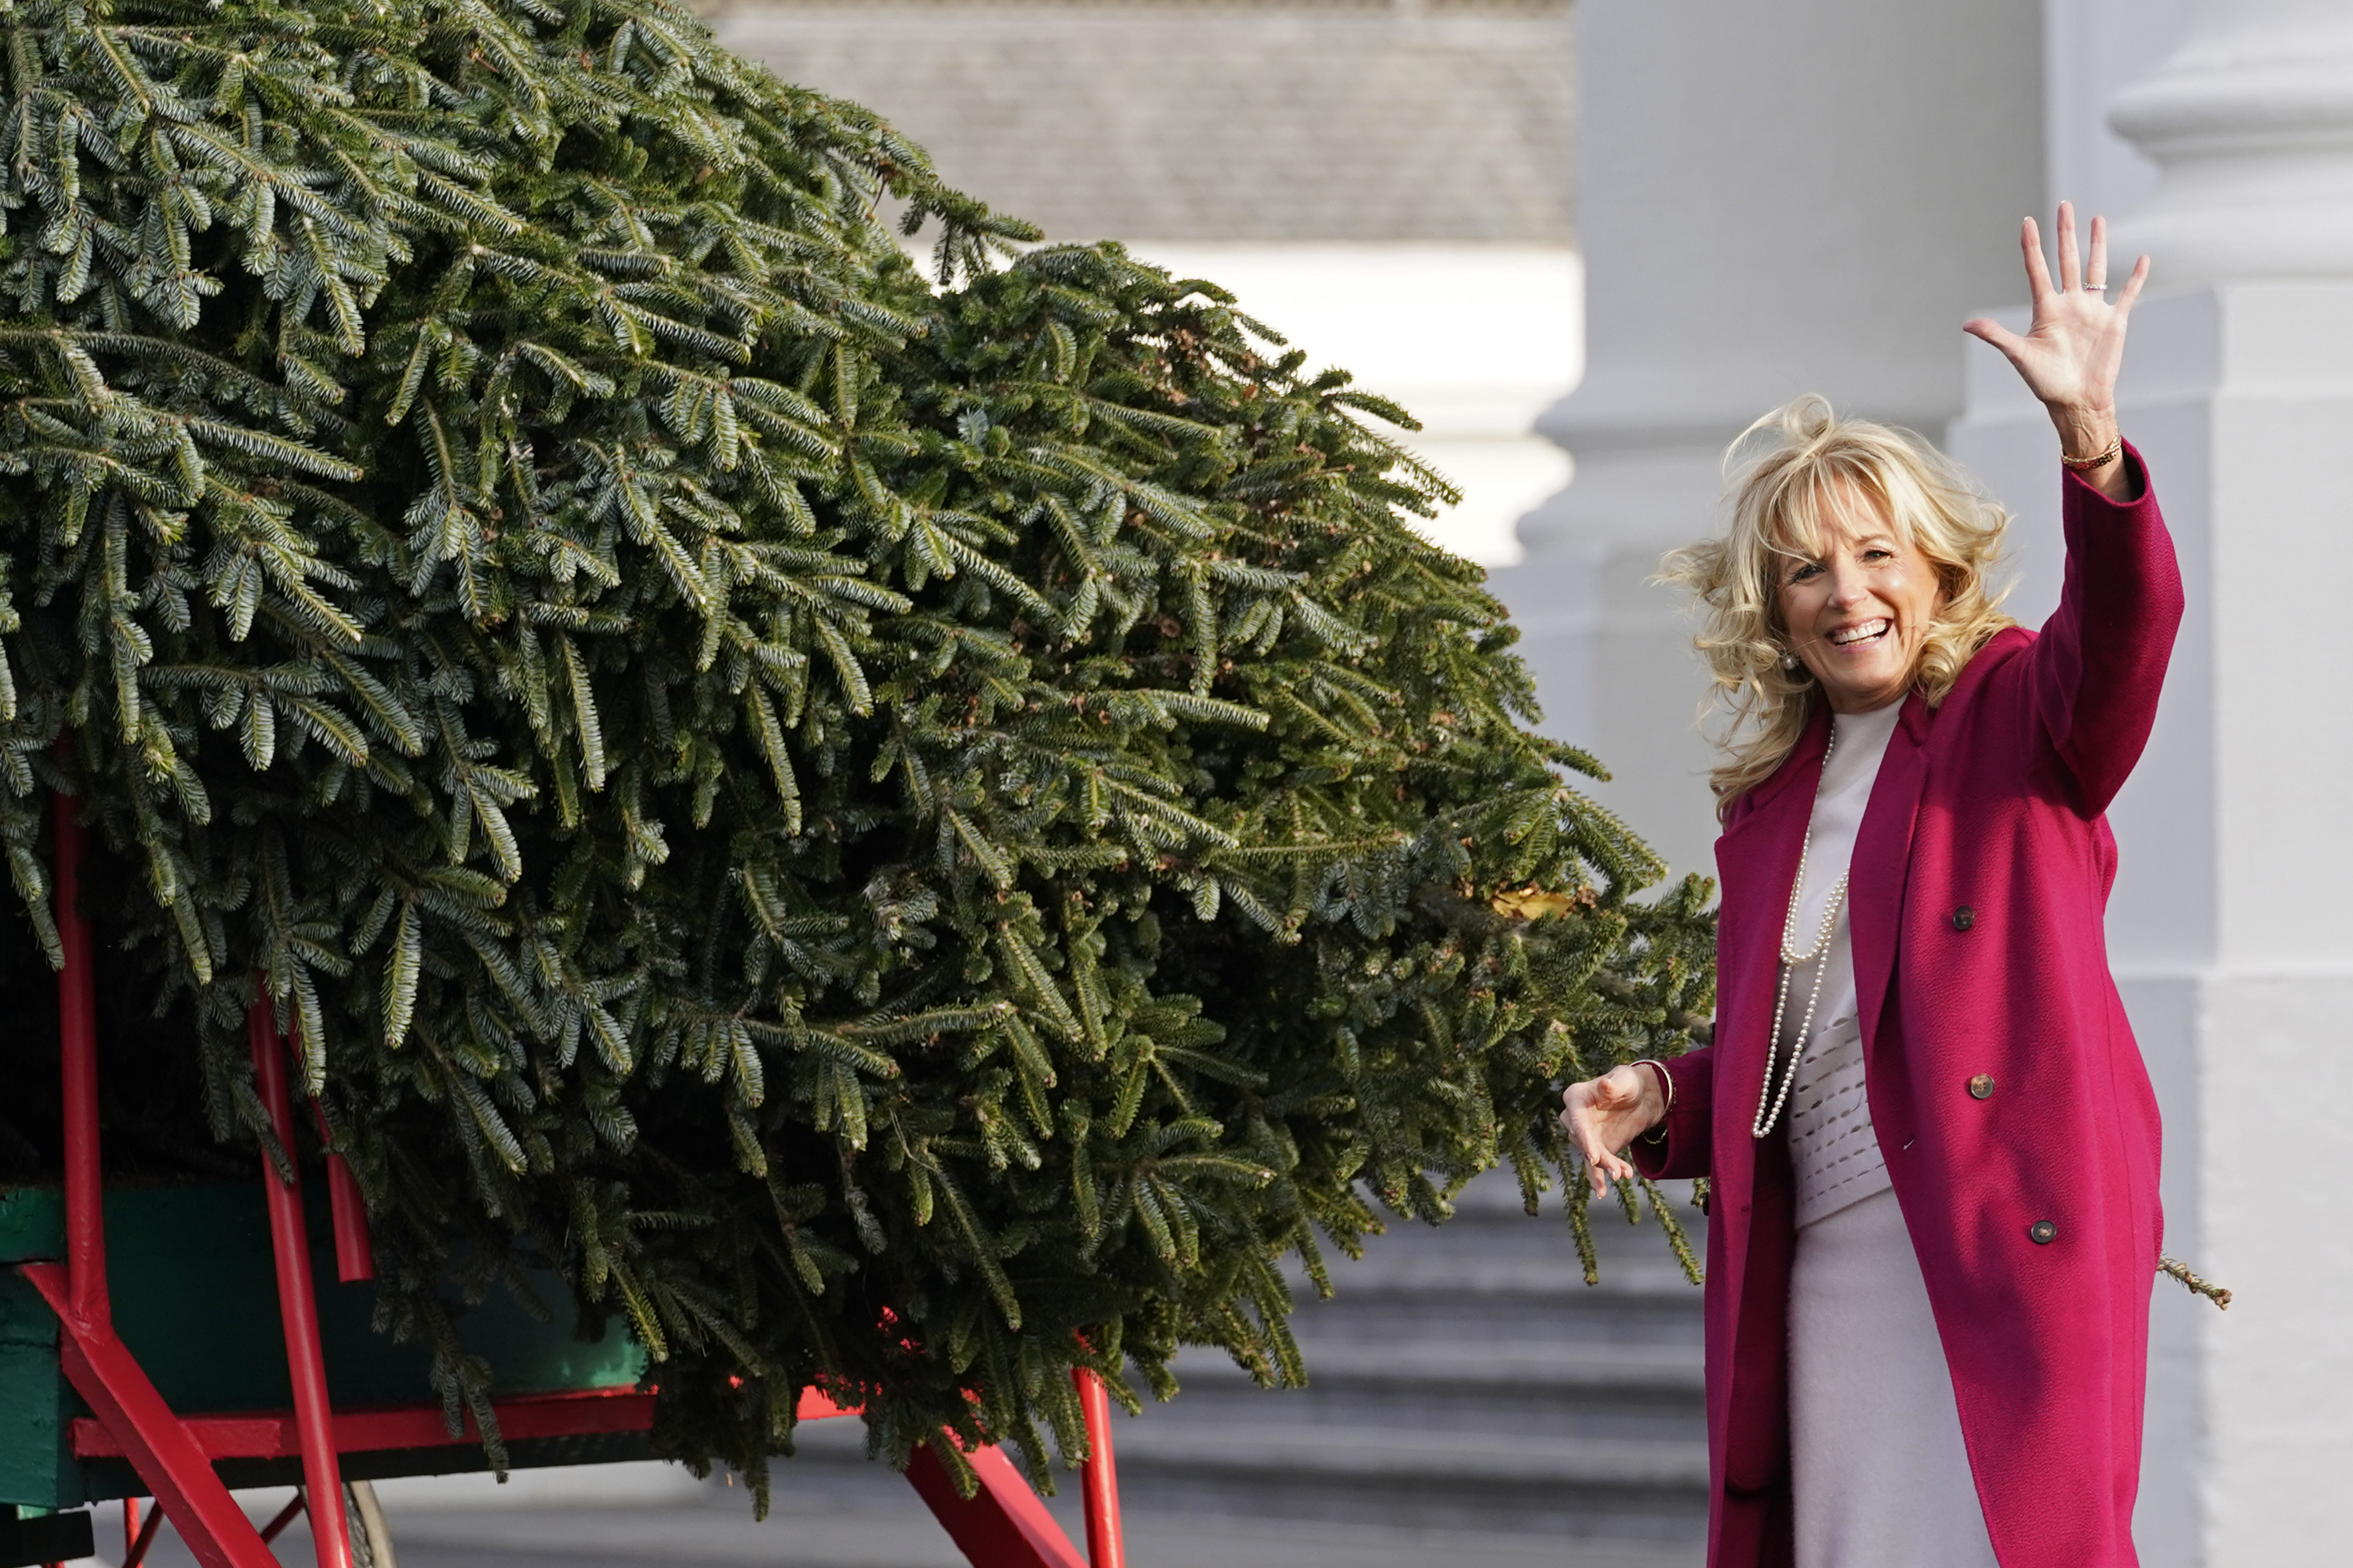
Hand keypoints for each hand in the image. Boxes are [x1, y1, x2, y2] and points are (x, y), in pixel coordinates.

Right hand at [1559, 1064, 1666, 1196]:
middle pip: (1582, 1141)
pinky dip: (1599, 1178)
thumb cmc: (1628, 1082)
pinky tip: (1603, 1192)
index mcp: (1575, 1097)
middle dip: (1598, 1157)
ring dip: (1605, 1167)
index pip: (1576, 1120)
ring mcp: (1585, 1135)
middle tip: (1615, 1171)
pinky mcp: (1597, 1149)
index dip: (1584, 1138)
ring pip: (1591, 1156)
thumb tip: (1604, 1086)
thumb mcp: (1624, 1079)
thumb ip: (1613, 1084)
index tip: (1593, 1156)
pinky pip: (1595, 1166)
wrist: (1642, 1096)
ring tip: (1622, 1175)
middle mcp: (1575, 1118)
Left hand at [1962, 204, 2147, 493]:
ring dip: (2096, 245)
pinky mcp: (2114, 322)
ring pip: (2094, 269)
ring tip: (2097, 218)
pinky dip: (2135, 277)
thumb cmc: (2046, 382)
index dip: (2032, 246)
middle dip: (2065, 233)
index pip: (2037, 269)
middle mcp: (2068, 304)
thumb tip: (1967, 324)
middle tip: (2063, 205)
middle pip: (2066, 260)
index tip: (2026, 221)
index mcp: (2045, 310)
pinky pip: (2126, 294)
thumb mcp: (2020, 356)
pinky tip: (2141, 257)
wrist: (2076, 400)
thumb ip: (1997, 336)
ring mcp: (2092, 311)